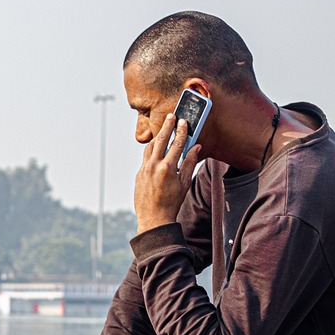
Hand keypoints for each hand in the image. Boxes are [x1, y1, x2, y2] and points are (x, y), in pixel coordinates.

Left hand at [134, 113, 200, 232]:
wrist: (154, 218)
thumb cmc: (172, 202)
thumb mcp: (185, 183)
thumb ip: (190, 163)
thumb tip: (196, 147)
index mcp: (167, 168)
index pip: (176, 144)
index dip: (181, 131)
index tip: (184, 121)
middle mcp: (153, 167)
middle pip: (160, 140)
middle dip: (167, 126)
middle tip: (171, 116)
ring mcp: (144, 170)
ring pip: (150, 148)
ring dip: (158, 137)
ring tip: (164, 129)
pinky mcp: (138, 174)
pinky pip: (146, 158)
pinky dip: (152, 151)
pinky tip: (157, 148)